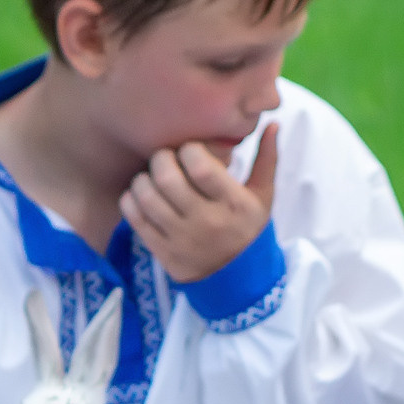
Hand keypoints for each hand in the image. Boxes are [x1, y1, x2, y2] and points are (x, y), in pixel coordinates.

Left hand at [120, 122, 277, 282]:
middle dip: (161, 159)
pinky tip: (141, 196)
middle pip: (167, 178)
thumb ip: (267, 158)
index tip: (190, 150)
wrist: (239, 281)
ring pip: (147, 197)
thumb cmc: (249, 229)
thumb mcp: (263, 196)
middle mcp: (207, 222)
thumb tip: (272, 122)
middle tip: (165, 159)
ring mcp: (182, 239)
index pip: (200, 166)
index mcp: (234, 204)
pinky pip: (135, 219)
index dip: (189, 149)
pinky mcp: (163, 252)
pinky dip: (132, 200)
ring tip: (152, 177)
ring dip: (143, 179)